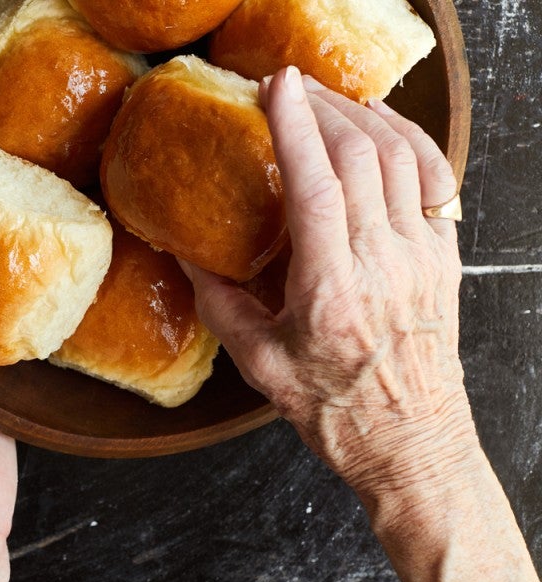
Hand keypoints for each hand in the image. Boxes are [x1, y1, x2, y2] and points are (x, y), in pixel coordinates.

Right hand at [182, 67, 477, 499]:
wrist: (412, 444)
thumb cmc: (337, 412)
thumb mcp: (260, 365)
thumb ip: (220, 304)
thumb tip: (188, 255)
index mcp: (332, 292)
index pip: (316, 188)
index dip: (295, 128)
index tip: (276, 88)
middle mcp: (384, 265)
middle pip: (361, 156)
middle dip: (324, 108)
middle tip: (291, 89)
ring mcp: (422, 257)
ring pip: (403, 157)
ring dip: (363, 117)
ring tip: (329, 100)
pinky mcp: (443, 258)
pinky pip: (435, 178)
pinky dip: (410, 139)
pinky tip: (384, 125)